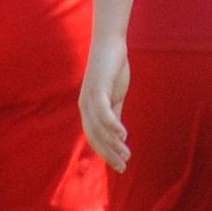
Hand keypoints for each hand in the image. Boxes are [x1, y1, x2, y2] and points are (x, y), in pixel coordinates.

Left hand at [78, 37, 131, 170]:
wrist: (110, 44)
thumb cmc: (113, 69)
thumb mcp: (116, 96)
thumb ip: (115, 114)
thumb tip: (119, 135)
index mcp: (88, 109)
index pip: (95, 138)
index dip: (106, 153)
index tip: (119, 166)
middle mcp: (85, 106)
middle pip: (95, 137)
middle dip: (109, 154)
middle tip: (123, 166)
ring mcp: (90, 98)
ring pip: (100, 128)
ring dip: (113, 144)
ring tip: (126, 155)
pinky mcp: (98, 88)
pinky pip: (104, 112)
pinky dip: (112, 125)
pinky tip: (123, 135)